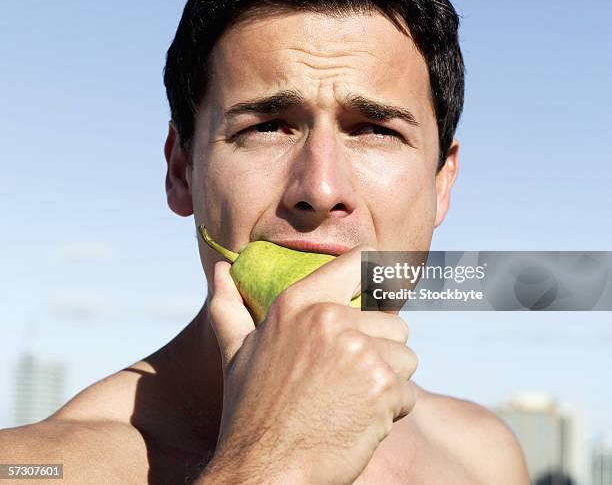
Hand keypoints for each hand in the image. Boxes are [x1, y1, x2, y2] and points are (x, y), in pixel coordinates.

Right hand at [201, 244, 417, 484]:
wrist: (262, 472)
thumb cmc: (250, 411)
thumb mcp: (236, 352)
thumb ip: (229, 306)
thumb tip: (221, 269)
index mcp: (299, 302)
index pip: (364, 260)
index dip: (381, 275)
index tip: (385, 289)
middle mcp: (330, 318)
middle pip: (394, 323)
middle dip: (380, 353)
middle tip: (344, 382)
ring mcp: (357, 350)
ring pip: (406, 358)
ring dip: (388, 384)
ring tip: (348, 402)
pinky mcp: (381, 386)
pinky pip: (409, 393)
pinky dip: (391, 412)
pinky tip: (356, 423)